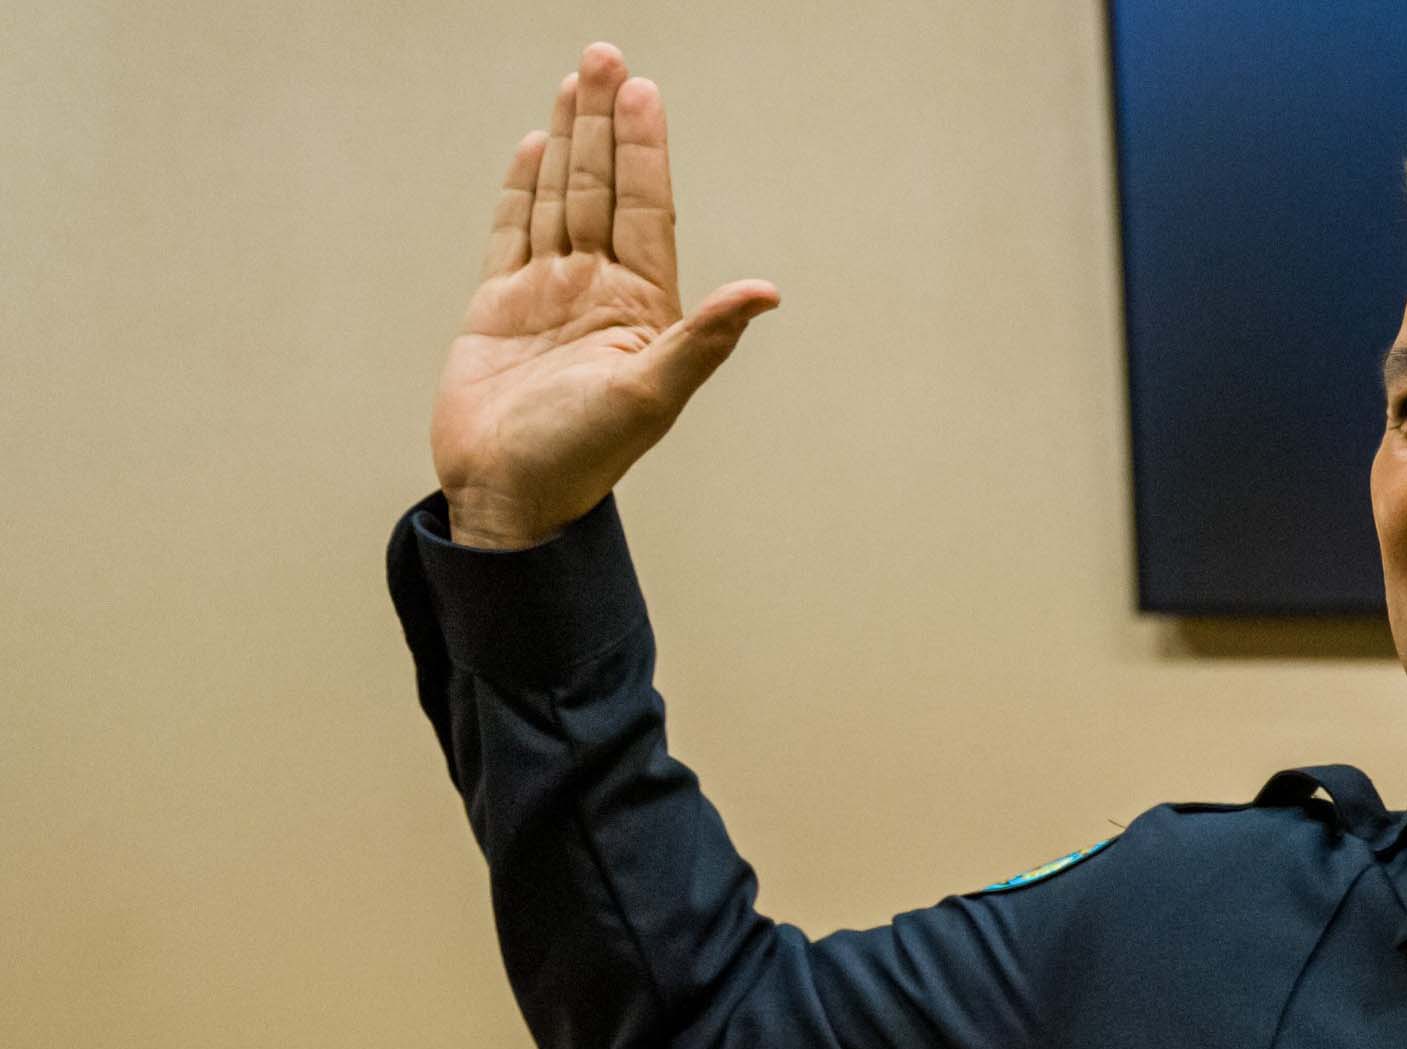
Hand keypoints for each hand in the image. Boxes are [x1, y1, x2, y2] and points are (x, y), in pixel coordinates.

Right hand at [432, 45, 776, 550]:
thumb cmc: (582, 458)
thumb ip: (705, 339)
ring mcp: (550, 293)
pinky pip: (513, 232)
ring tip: (576, 80)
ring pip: (560, 198)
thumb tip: (767, 292)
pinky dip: (522, 188)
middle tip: (605, 56)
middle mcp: (600, 290)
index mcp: (642, 307)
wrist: (509, 495)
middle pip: (602, 188)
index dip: (645, 150)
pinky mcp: (501, 305)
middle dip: (604, 123)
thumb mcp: (651, 396)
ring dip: (569, 141)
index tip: (644, 91)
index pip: (646, 209)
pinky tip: (536, 147)